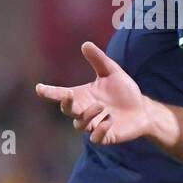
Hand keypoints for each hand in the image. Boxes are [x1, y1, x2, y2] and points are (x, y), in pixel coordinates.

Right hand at [35, 42, 155, 144]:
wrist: (143, 110)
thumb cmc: (125, 92)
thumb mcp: (113, 73)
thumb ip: (99, 60)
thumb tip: (86, 44)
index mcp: (82, 96)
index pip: (61, 94)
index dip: (49, 92)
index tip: (39, 88)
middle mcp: (84, 111)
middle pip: (67, 110)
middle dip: (65, 104)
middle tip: (68, 95)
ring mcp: (94, 125)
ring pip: (80, 125)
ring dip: (88, 115)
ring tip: (101, 105)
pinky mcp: (106, 136)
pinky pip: (96, 138)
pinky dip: (100, 130)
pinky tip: (109, 120)